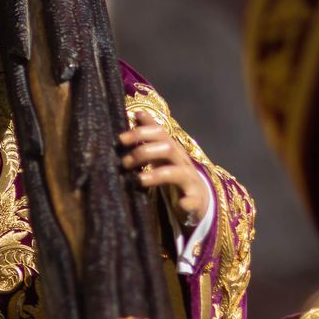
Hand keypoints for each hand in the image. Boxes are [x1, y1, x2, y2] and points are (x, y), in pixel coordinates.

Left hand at [118, 111, 209, 228]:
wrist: (199, 197)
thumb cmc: (174, 171)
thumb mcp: (162, 152)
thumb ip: (150, 135)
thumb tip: (137, 113)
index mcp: (172, 149)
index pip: (159, 133)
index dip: (140, 133)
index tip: (120, 138)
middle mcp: (182, 161)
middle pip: (167, 149)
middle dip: (144, 152)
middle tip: (124, 162)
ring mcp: (190, 180)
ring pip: (177, 173)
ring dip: (157, 175)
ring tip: (139, 180)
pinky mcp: (195, 200)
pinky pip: (193, 201)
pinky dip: (187, 202)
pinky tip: (180, 205)